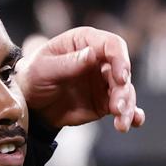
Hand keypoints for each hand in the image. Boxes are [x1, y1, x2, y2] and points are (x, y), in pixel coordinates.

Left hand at [16, 27, 145, 132]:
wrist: (30, 103)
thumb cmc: (33, 77)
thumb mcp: (44, 68)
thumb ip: (68, 62)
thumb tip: (92, 54)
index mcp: (85, 42)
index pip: (112, 45)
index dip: (120, 59)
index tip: (121, 78)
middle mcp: (100, 60)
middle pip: (122, 71)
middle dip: (123, 90)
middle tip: (118, 107)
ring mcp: (104, 81)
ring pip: (125, 91)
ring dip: (127, 106)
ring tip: (122, 123)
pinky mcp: (104, 101)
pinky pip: (122, 106)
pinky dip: (131, 114)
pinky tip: (135, 121)